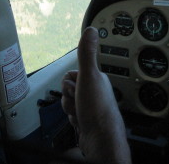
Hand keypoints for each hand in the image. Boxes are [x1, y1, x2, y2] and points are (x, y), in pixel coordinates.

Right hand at [61, 27, 130, 163]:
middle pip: (68, 89)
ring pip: (69, 103)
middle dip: (68, 97)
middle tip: (79, 101)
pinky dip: (73, 119)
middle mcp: (95, 91)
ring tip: (80, 113)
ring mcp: (91, 106)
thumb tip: (90, 30)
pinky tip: (81, 122)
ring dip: (70, 109)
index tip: (76, 87)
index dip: (69, 82)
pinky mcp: (87, 120)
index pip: (71, 74)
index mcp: (96, 78)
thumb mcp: (89, 76)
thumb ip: (87, 54)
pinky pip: (72, 116)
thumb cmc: (96, 109)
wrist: (100, 139)